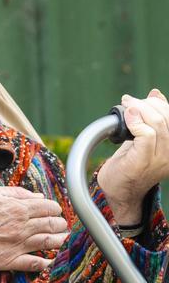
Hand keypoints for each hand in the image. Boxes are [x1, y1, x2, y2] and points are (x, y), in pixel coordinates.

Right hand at [0, 185, 67, 271]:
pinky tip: (50, 260)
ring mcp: (17, 245)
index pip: (49, 207)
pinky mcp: (8, 260)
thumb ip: (16, 194)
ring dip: (59, 241)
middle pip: (53, 225)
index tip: (54, 210)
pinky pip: (35, 264)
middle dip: (60, 224)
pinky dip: (46, 262)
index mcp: (18, 207)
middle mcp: (22, 226)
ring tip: (61, 239)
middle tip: (61, 225)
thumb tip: (36, 196)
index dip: (54, 208)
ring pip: (49, 243)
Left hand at [97, 89, 168, 224]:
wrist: (117, 189)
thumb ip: (150, 119)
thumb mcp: (142, 137)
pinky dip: (135, 122)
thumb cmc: (129, 162)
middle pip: (166, 118)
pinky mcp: (144, 161)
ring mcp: (160, 159)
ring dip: (138, 110)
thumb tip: (155, 94)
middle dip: (146, 104)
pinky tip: (126, 118)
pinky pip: (146, 135)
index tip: (143, 99)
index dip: (160, 104)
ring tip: (126, 106)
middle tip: (129, 101)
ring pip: (157, 124)